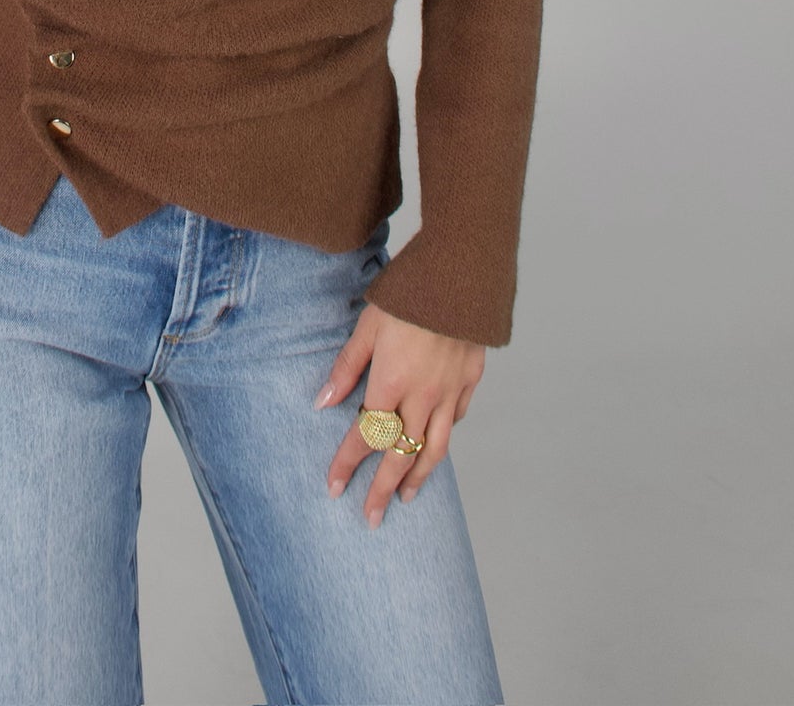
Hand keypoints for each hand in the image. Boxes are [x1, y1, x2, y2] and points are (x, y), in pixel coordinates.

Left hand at [315, 303, 484, 526]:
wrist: (461, 276)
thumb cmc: (408, 294)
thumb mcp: (368, 326)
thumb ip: (346, 366)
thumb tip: (322, 403)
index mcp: (392, 382)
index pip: (366, 436)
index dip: (347, 464)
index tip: (334, 487)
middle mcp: (423, 396)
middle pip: (400, 455)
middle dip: (382, 489)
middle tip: (371, 517)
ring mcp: (451, 392)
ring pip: (434, 449)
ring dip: (417, 478)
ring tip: (405, 497)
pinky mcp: (470, 381)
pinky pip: (456, 421)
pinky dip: (442, 439)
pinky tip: (434, 447)